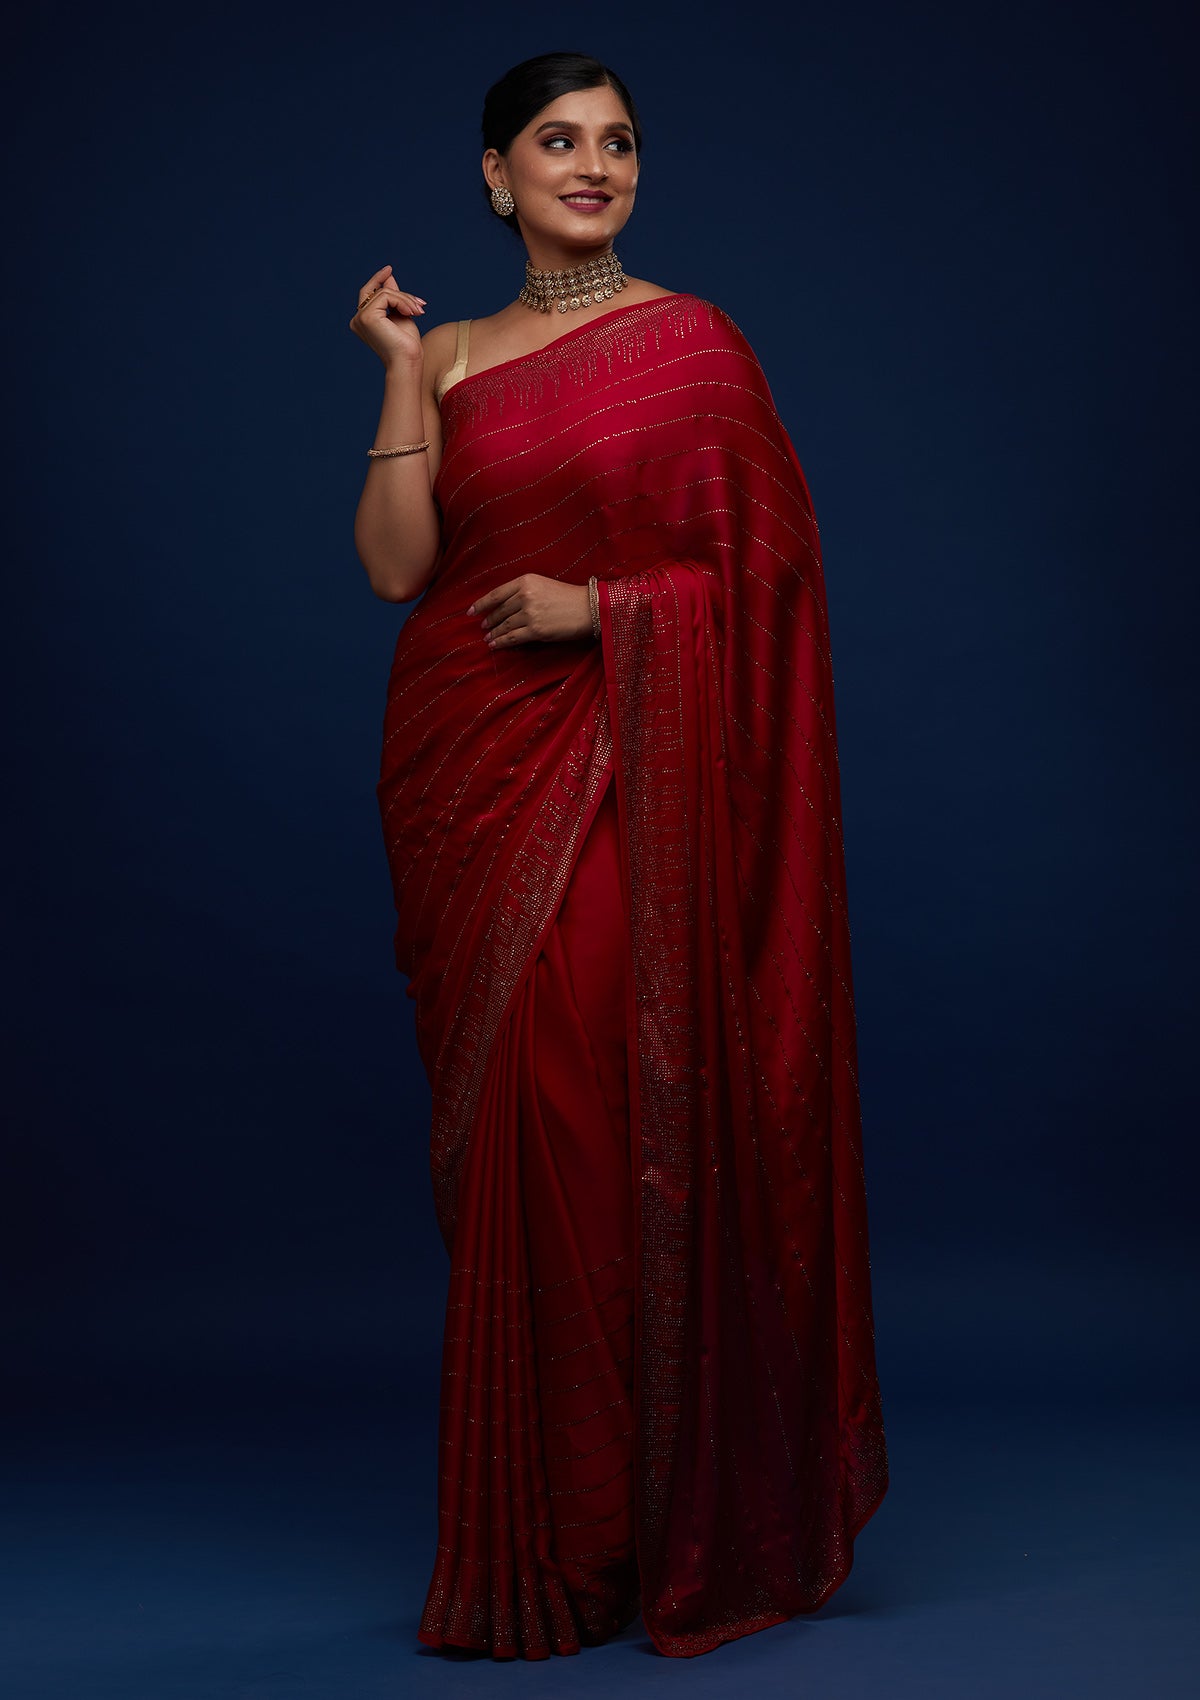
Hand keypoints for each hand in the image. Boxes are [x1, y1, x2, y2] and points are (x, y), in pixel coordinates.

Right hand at [348, 264, 426, 366]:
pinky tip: (412, 313)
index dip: (377, 280)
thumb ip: (393, 297)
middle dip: (399, 293)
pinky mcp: (367, 317)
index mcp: (363, 322)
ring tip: (419, 312)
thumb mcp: (400, 314)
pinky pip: (385, 296)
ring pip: (384, 293)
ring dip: (406, 300)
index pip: (368, 294)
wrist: (408, 362)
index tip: (389, 269)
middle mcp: (357, 320)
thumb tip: (388, 275)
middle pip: (376, 291)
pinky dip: (402, 302)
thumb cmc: (406, 345)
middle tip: (419, 304)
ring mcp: (360, 318)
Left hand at [468, 575, 592, 647]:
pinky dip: (501, 642)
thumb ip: (523, 592)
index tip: (470, 611)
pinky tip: (494, 645)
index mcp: (525, 581)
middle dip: (488, 621)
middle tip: (482, 627)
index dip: (480, 604)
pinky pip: (512, 638)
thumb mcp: (543, 585)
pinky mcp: (535, 630)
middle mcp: (525, 596)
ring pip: (504, 626)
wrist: (589, 608)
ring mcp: (529, 613)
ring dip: (493, 633)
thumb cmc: (568, 597)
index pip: (496, 594)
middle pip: (499, 611)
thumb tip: (504, 608)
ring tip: (488, 638)